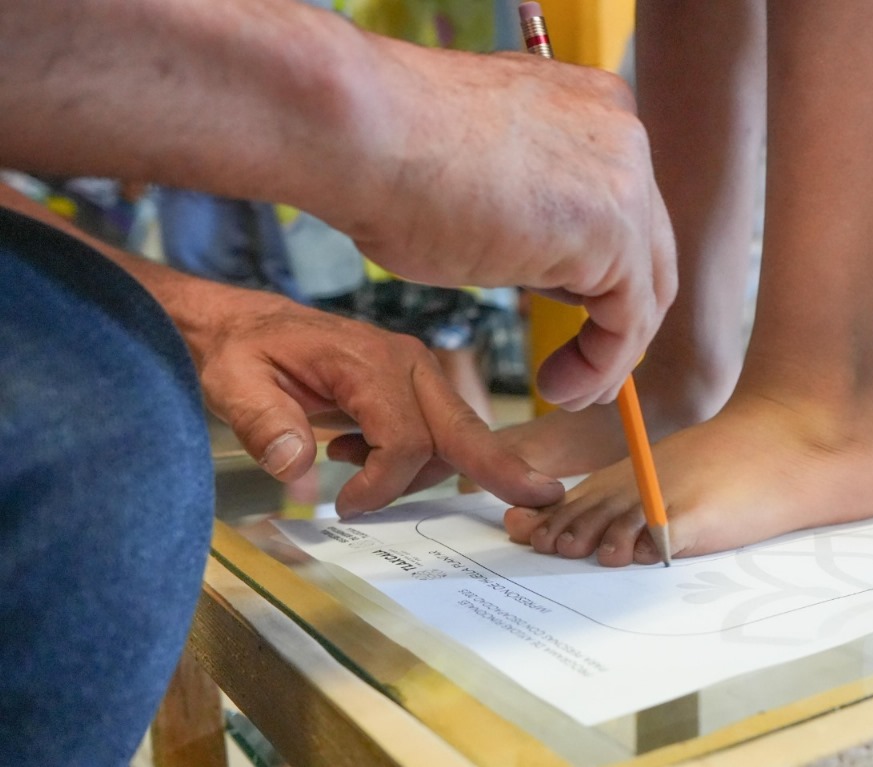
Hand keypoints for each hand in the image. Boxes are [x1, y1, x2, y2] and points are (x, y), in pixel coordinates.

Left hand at [187, 289, 564, 516]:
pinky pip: (439, 432)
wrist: (247, 326)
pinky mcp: (415, 387)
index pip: (405, 438)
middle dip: (499, 466)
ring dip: (422, 472)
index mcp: (369, 360)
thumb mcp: (234, 383)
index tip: (343, 504)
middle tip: (541, 496)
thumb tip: (296, 466)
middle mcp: (407, 363)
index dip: (382, 484)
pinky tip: (354, 451)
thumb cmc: (244, 351)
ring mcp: (417, 373)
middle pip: (461, 428)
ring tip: (345, 462)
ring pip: (454, 437)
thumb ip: (264, 423)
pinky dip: (417, 459)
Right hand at [324, 43, 675, 411]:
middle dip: (618, 314)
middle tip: (584, 366)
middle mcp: (622, 132)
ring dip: (609, 352)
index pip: (621, 203)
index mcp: (593, 105)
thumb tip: (539, 251)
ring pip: (643, 288)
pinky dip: (600, 366)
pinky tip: (560, 386)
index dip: (601, 269)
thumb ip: (530, 201)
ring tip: (567, 389)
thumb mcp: (484, 172)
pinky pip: (627, 321)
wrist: (359, 130)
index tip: (571, 313)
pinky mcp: (614, 233)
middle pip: (645, 246)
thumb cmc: (388, 149)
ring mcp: (625, 179)